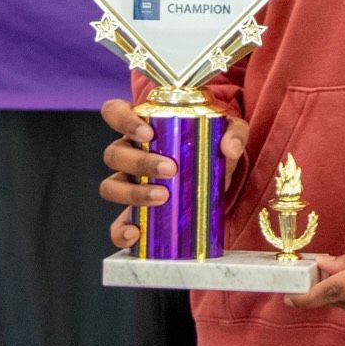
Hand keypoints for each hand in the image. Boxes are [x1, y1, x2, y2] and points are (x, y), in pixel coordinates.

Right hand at [99, 98, 248, 249]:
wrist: (218, 178)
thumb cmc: (213, 144)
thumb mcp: (228, 130)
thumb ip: (233, 132)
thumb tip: (229, 148)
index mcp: (144, 125)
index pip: (114, 112)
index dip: (122, 119)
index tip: (148, 133)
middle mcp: (130, 152)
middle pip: (114, 153)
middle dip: (140, 162)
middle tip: (170, 169)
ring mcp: (128, 182)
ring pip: (111, 186)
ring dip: (134, 192)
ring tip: (163, 197)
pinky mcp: (134, 212)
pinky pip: (116, 224)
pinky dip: (120, 231)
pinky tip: (135, 234)